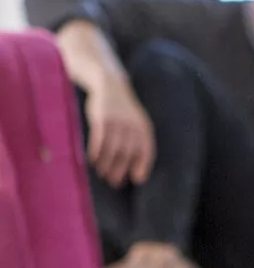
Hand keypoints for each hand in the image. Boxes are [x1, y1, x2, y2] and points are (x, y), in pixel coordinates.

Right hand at [85, 72, 155, 186]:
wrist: (109, 85)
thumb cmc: (123, 112)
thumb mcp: (136, 124)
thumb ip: (138, 145)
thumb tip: (138, 173)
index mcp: (144, 128)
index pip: (146, 151)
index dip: (142, 166)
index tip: (137, 179)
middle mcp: (132, 125)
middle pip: (127, 153)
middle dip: (120, 169)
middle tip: (114, 182)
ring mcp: (117, 121)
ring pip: (112, 148)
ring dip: (107, 164)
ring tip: (102, 174)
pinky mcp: (102, 118)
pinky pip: (99, 138)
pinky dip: (96, 151)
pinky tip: (93, 161)